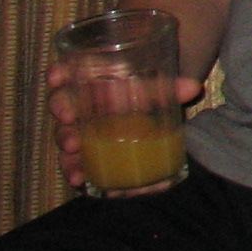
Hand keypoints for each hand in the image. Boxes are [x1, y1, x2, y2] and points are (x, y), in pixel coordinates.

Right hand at [44, 64, 201, 191]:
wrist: (152, 120)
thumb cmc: (147, 95)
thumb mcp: (157, 89)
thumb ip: (171, 87)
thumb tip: (193, 88)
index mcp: (90, 81)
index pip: (66, 73)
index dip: (58, 73)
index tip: (58, 76)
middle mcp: (80, 106)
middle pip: (61, 104)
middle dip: (62, 108)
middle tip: (69, 116)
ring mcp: (81, 132)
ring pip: (64, 134)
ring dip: (65, 141)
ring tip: (72, 148)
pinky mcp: (87, 155)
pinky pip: (74, 162)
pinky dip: (73, 170)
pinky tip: (78, 177)